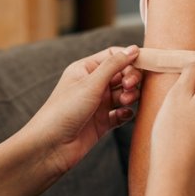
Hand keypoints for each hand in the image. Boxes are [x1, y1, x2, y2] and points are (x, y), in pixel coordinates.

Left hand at [28, 46, 141, 174]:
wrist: (49, 147)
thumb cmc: (63, 111)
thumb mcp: (91, 83)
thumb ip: (114, 65)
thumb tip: (134, 48)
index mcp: (85, 69)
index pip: (113, 56)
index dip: (129, 58)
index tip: (144, 63)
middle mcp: (92, 85)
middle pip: (122, 74)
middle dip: (131, 79)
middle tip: (129, 87)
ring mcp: (98, 104)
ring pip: (124, 94)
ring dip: (130, 96)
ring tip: (125, 102)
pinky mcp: (102, 123)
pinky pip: (122, 114)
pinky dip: (126, 113)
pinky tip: (123, 115)